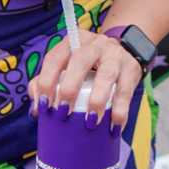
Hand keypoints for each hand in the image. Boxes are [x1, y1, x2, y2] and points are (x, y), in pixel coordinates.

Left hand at [29, 29, 144, 128]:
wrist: (124, 50)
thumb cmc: (87, 66)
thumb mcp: (67, 67)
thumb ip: (49, 83)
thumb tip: (37, 109)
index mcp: (72, 42)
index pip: (55, 57)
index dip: (47, 80)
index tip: (43, 105)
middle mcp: (94, 45)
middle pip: (80, 60)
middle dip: (71, 87)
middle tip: (63, 112)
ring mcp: (114, 55)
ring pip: (107, 74)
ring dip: (98, 99)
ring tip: (91, 122)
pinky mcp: (131, 68)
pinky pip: (126, 90)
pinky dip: (120, 110)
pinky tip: (115, 126)